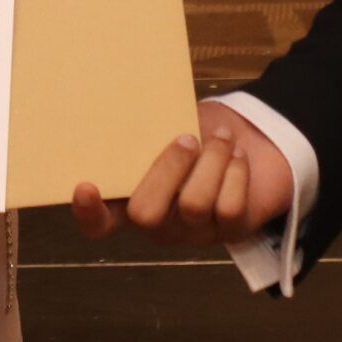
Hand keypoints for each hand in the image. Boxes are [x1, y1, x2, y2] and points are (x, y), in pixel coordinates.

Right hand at [70, 98, 294, 247]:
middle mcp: (161, 223)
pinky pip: (228, 208)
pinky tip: (238, 156)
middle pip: (146, 215)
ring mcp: (195, 232)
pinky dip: (235, 173)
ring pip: (193, 206)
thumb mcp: (173, 127)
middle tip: (187, 139)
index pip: (101, 224)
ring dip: (211, 161)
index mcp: (135, 199)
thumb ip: (151, 131)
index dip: (89, 213)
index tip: (85, 186)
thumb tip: (130, 108)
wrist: (255, 139)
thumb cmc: (204, 131)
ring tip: (222, 138)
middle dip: (167, 170)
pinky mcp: (231, 231)